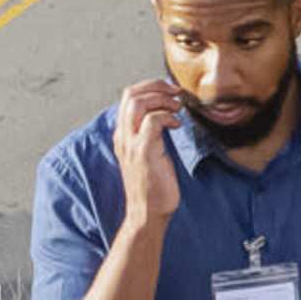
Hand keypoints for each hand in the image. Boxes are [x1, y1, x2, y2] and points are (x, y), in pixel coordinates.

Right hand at [107, 80, 182, 228]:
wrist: (148, 213)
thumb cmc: (154, 185)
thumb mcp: (150, 153)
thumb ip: (151, 134)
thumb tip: (168, 114)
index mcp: (123, 134)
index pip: (128, 96)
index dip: (151, 87)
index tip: (171, 92)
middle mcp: (123, 136)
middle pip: (130, 94)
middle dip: (156, 86)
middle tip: (176, 94)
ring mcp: (131, 144)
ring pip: (137, 103)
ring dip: (162, 99)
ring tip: (177, 108)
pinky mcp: (143, 152)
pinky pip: (152, 121)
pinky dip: (167, 117)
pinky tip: (177, 126)